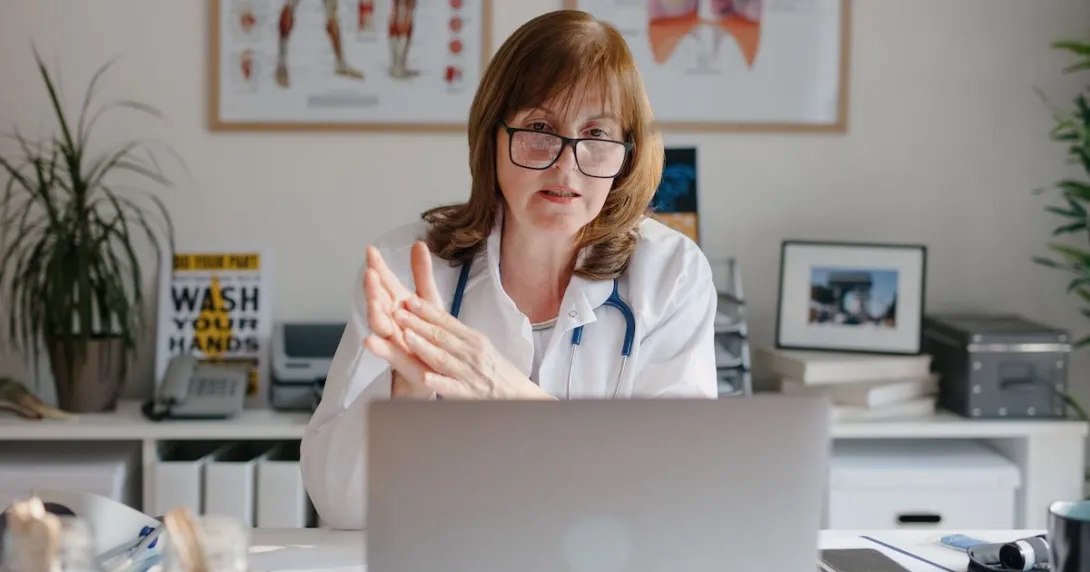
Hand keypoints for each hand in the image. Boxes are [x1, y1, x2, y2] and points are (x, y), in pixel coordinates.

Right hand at [362, 242, 441, 397]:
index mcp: (397, 302)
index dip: (378, 266)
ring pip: (379, 324)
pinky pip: (386, 352)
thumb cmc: (427, 332)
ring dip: (374, 313)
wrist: (433, 369)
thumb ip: (421, 273)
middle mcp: (391, 318)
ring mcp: (391, 339)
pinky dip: (377, 347)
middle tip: (371, 274)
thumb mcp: (428, 299)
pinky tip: (369, 341)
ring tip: (373, 302)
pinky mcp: (397, 359)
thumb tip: (418, 242)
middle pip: (378, 300)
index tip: (371, 250)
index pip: (385, 281)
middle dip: (373, 288)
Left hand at [392, 292, 553, 399]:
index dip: (427, 310)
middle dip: (418, 324)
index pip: (446, 321)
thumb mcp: (479, 346)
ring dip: (425, 347)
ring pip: (444, 358)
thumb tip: (433, 318)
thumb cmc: (496, 370)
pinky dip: (440, 383)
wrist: (520, 394)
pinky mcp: (471, 394)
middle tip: (398, 313)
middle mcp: (471, 353)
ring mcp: (470, 373)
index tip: (409, 300)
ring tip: (407, 337)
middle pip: (441, 336)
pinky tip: (427, 379)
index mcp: (472, 339)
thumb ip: (457, 335)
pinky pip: (453, 388)